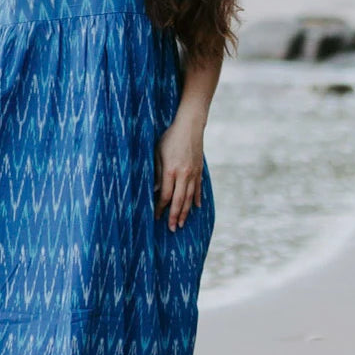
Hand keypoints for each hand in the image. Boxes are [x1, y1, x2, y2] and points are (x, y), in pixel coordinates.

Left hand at [154, 115, 204, 231]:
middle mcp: (184, 174)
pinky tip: (196, 207)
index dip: (160, 208)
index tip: (156, 217)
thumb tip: (155, 190)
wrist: (190, 126)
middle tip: (171, 228)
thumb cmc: (170, 137)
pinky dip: (196, 199)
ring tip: (181, 223)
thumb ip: (157, 172)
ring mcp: (193, 173)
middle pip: (179, 200)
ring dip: (185, 212)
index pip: (165, 195)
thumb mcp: (158, 153)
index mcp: (171, 170)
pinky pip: (198, 188)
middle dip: (174, 216)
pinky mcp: (199, 170)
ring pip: (189, 197)